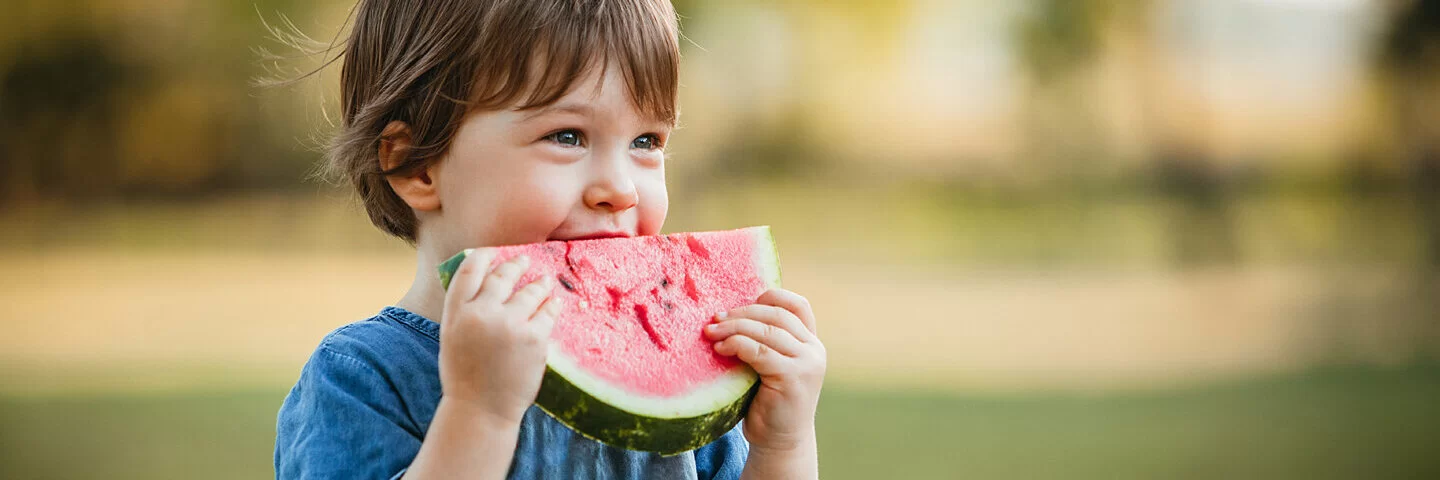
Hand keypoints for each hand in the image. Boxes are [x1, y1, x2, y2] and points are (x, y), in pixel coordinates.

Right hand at [439, 249, 560, 423]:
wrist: (481, 410)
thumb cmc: (465, 375)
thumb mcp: (453, 336)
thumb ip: (465, 309)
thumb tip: (484, 279)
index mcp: (457, 312)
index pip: (470, 270)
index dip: (484, 256)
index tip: (494, 252)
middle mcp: (483, 313)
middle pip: (503, 276)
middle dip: (516, 265)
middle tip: (524, 261)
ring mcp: (511, 324)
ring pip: (530, 291)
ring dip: (539, 283)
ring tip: (545, 281)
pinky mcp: (535, 337)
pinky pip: (548, 312)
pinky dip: (552, 305)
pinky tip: (554, 303)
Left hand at [704, 289, 825, 453]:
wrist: (780, 442)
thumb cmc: (767, 402)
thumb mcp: (770, 365)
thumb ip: (763, 341)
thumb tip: (726, 313)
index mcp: (810, 342)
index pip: (797, 305)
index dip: (771, 296)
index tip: (741, 303)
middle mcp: (814, 350)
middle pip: (776, 315)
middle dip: (742, 313)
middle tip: (714, 319)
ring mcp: (807, 363)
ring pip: (766, 331)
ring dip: (734, 328)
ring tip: (710, 333)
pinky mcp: (793, 378)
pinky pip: (759, 351)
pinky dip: (737, 345)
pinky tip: (720, 349)